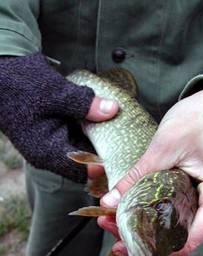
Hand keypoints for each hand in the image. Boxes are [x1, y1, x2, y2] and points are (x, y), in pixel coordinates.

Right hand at [0, 53, 117, 182]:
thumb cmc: (22, 83)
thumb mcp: (55, 92)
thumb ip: (85, 104)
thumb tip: (114, 109)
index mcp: (47, 152)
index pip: (82, 172)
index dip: (103, 165)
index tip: (122, 153)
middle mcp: (49, 154)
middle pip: (85, 163)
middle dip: (104, 152)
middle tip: (126, 141)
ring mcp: (51, 145)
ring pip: (83, 150)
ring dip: (99, 140)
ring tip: (119, 128)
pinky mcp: (55, 134)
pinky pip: (78, 138)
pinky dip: (90, 130)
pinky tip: (104, 118)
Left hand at [96, 84, 202, 255]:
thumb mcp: (167, 145)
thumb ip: (139, 176)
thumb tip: (110, 201)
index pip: (185, 241)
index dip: (151, 245)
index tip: (120, 240)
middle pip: (182, 237)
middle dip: (145, 235)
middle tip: (110, 225)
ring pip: (182, 227)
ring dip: (151, 224)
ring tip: (116, 217)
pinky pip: (186, 214)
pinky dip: (162, 213)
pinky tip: (138, 207)